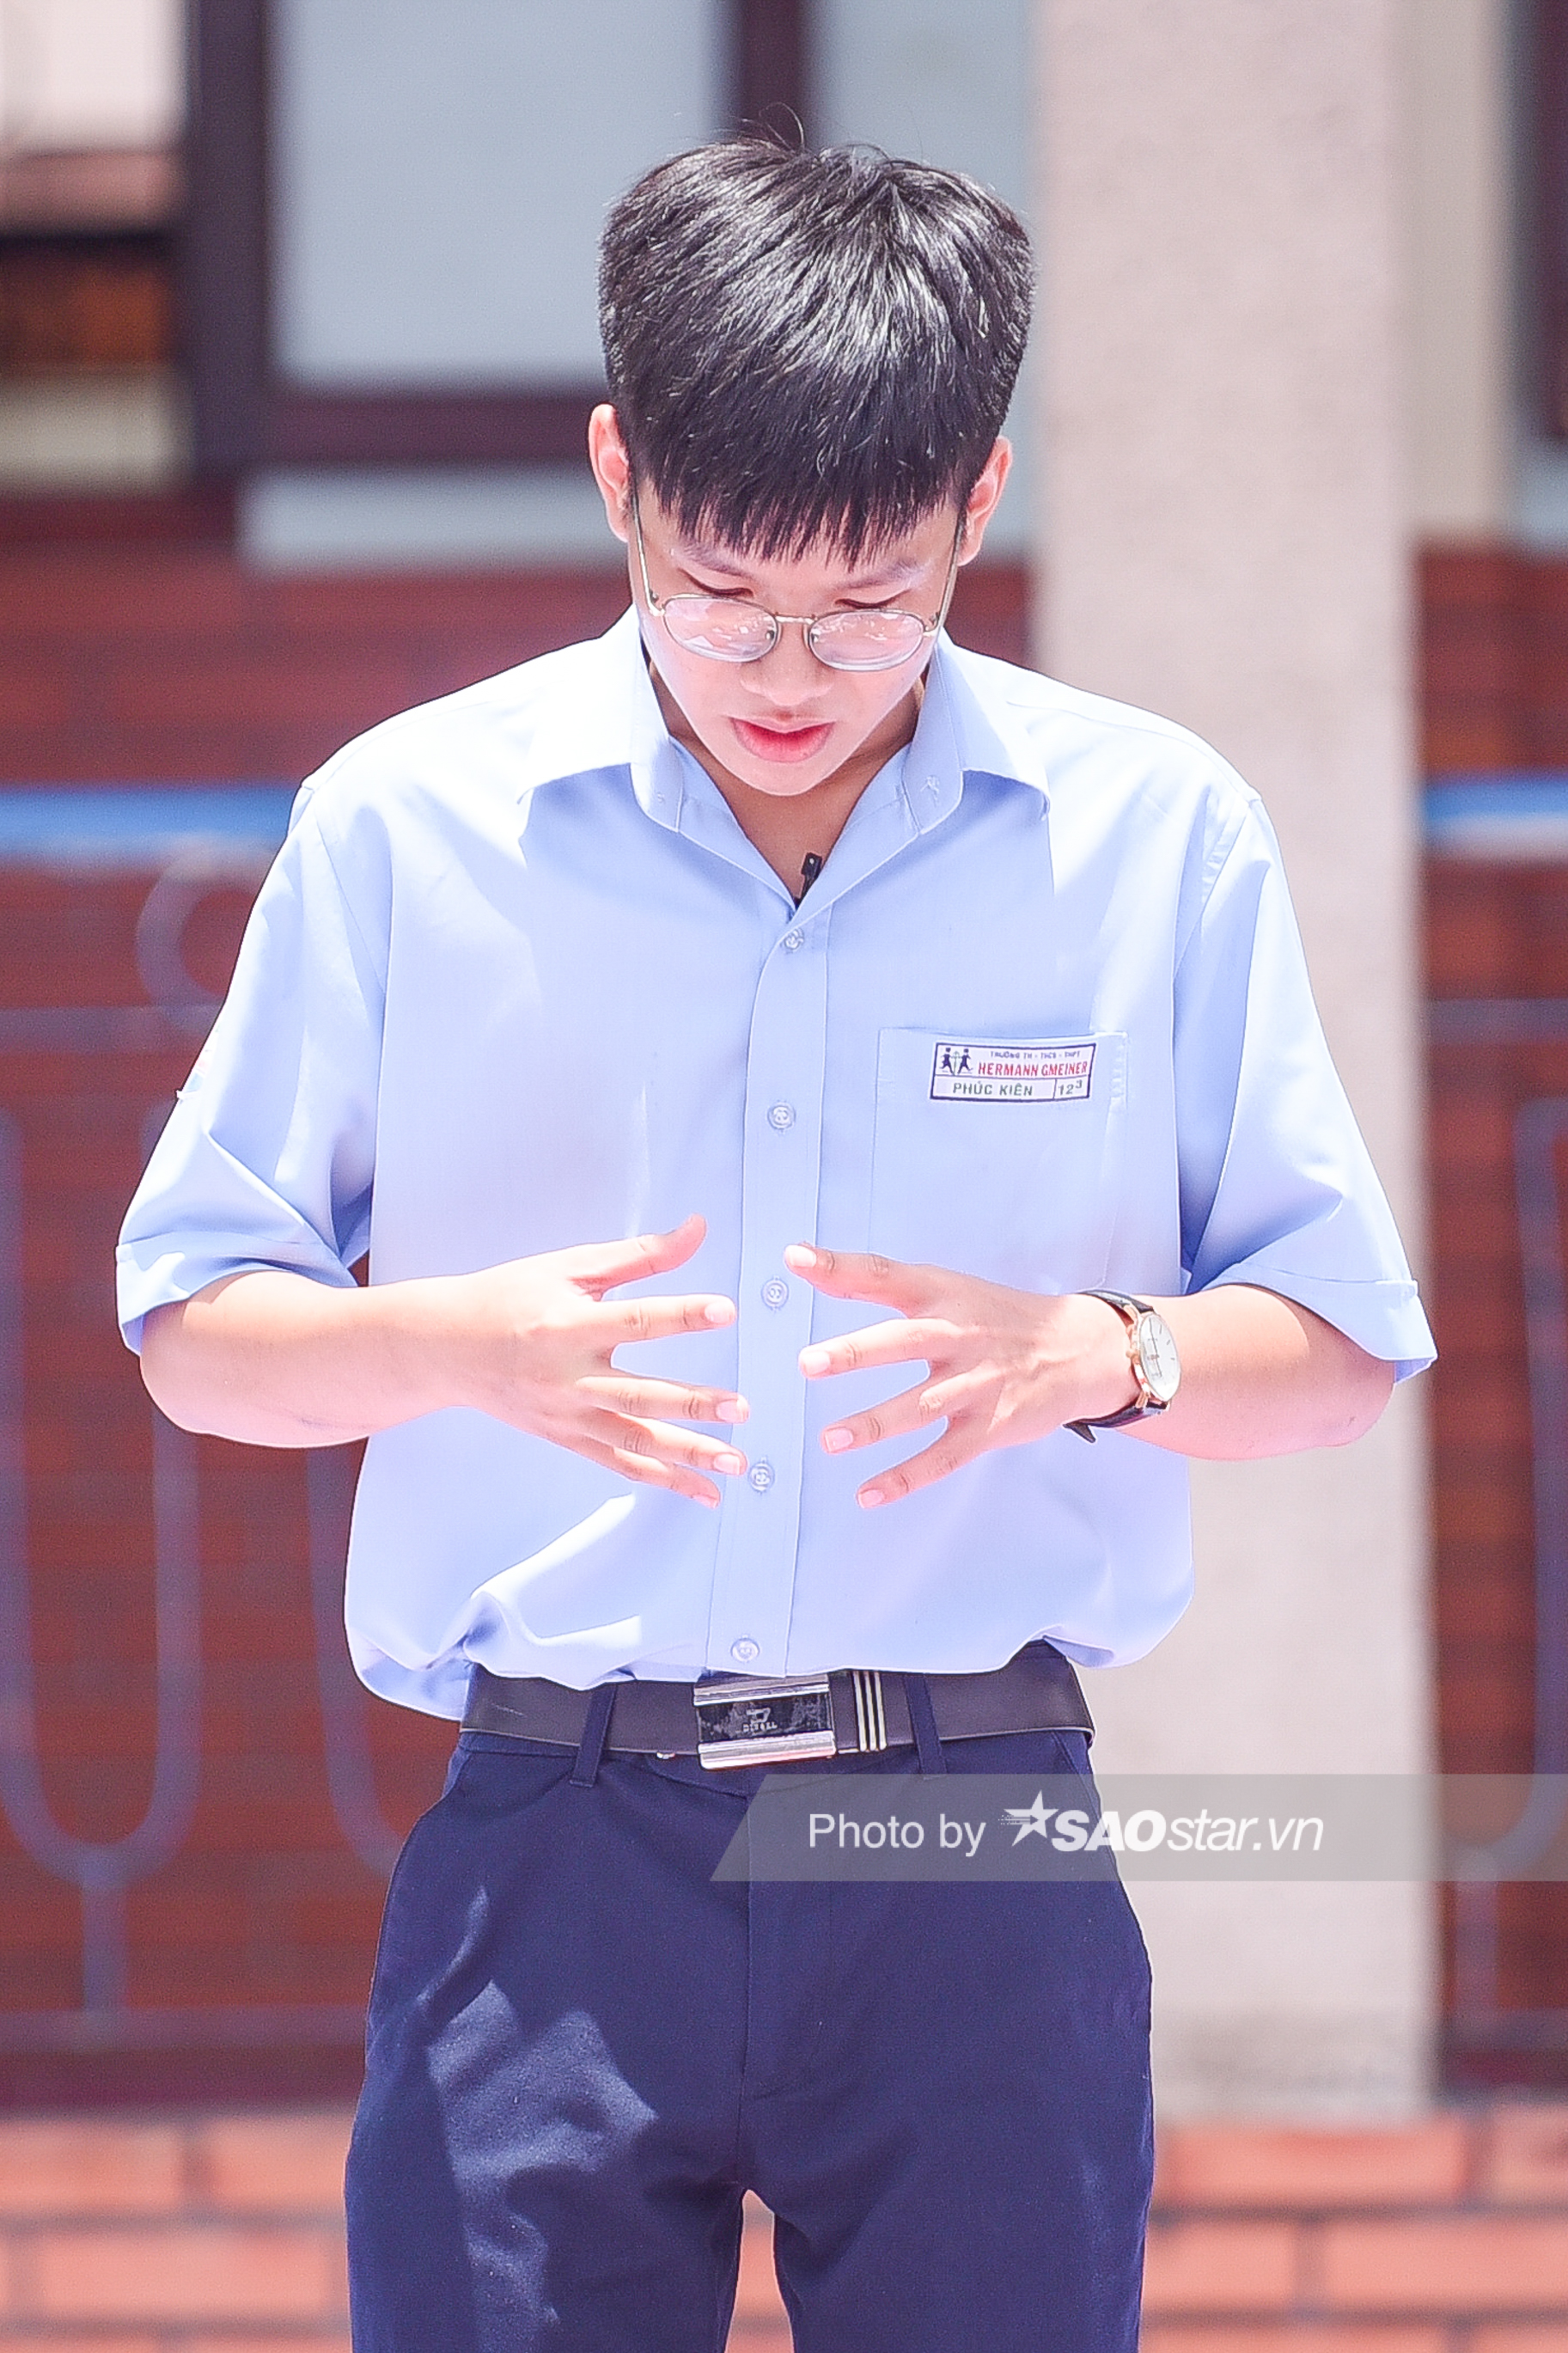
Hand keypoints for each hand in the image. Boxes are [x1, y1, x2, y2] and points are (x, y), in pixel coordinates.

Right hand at [447, 1214, 746, 1505]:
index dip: (682, 1314)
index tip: (726, 1311)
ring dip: (688, 1455)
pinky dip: (662, 1479)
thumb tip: (698, 1229)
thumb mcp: (569, 1265)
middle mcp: (568, 1378)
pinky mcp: (566, 1438)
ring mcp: (567, 1415)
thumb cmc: (509, 1297)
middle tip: (742, 1408)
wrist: (447, 1347)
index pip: (635, 1321)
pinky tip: (701, 1489)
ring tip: (735, 1461)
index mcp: (569, 1326)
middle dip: (693, 1405)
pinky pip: (620, 1464)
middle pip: (639, 1395)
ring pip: (634, 1441)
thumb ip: (639, 1254)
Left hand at [785, 1244, 1135, 1507]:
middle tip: (808, 1363)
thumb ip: (874, 1280)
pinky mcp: (991, 1426)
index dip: (840, 1266)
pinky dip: (906, 1477)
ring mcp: (977, 1384)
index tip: (796, 1259)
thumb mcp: (944, 1288)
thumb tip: (804, 1264)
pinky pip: (944, 1457)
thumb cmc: (994, 1317)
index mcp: (942, 1295)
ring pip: (920, 1407)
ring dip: (873, 1425)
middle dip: (856, 1353)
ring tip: (830, 1440)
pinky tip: (868, 1493)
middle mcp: (959, 1336)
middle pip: (904, 1343)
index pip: (886, 1274)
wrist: (1078, 1350)